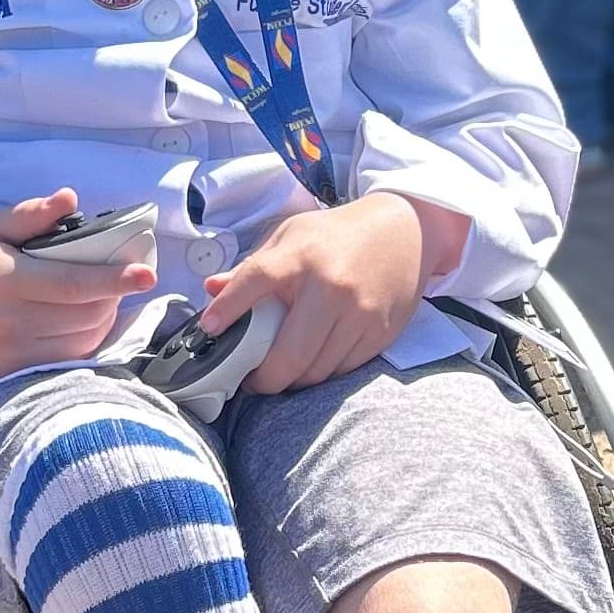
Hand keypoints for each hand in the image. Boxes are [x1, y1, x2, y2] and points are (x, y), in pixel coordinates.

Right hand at [0, 191, 152, 382]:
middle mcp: (12, 321)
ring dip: (103, 320)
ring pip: (81, 341)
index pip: (73, 284)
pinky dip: (84, 342)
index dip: (113, 279)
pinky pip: (65, 361)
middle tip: (121, 279)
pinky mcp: (10, 374)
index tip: (145, 274)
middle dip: (113, 297)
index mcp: (8, 281)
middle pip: (85, 315)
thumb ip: (31, 215)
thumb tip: (71, 198)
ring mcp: (12, 352)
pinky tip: (84, 323)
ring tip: (103, 299)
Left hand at [195, 193, 434, 394]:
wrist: (404, 231)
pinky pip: (341, 371)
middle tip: (250, 380)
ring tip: (280, 373)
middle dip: (263, 379)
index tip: (209, 330)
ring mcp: (359, 313)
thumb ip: (251, 266)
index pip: (254, 281)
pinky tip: (312, 364)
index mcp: (300, 256)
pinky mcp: (380, 332)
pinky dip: (321, 374)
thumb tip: (211, 288)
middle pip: (288, 355)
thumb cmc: (336, 237)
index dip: (228, 308)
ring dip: (292, 380)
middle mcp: (330, 286)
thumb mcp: (290, 237)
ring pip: (315, 372)